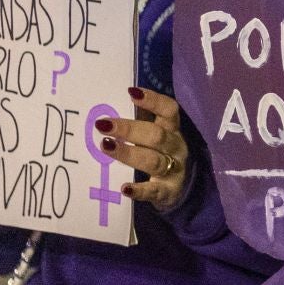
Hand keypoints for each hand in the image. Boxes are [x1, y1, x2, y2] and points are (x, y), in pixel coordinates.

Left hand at [94, 87, 191, 211]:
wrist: (180, 189)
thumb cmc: (160, 154)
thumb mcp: (156, 136)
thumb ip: (140, 123)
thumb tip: (107, 107)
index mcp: (173, 129)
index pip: (169, 110)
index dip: (153, 101)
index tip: (131, 92)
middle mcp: (176, 147)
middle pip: (156, 136)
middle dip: (129, 129)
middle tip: (102, 125)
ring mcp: (174, 170)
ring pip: (153, 160)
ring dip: (129, 153)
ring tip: (106, 147)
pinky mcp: (168, 192)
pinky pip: (154, 190)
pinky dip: (139, 190)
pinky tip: (124, 188)